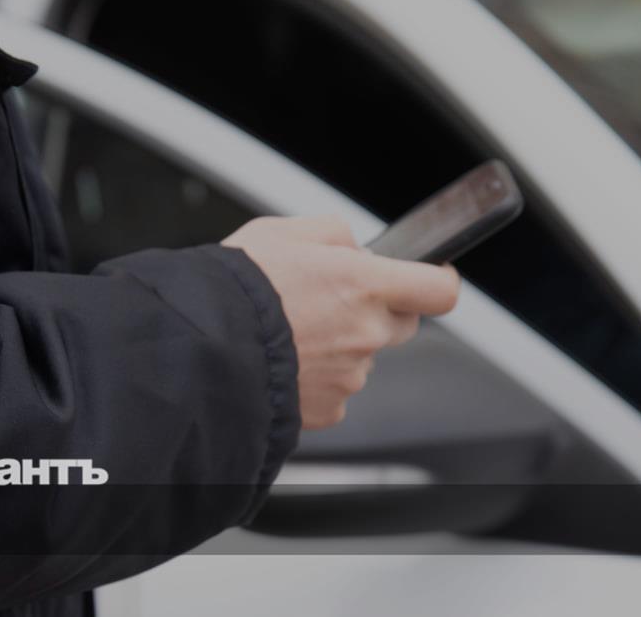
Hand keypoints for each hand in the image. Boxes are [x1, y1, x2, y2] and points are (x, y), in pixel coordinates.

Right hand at [223, 217, 459, 428]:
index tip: (428, 278)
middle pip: (401, 324)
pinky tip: (284, 362)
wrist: (201, 345)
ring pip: (361, 358)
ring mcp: (349, 375)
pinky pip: (334, 390)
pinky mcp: (328, 409)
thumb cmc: (234, 289)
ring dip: (338, 346)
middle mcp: (365, 332)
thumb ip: (332, 234)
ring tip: (290, 334)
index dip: (435, 281)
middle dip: (376, 311)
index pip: (439, 289)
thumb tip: (352, 248)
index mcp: (363, 284)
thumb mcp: (280, 232)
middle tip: (329, 302)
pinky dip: (315, 378)